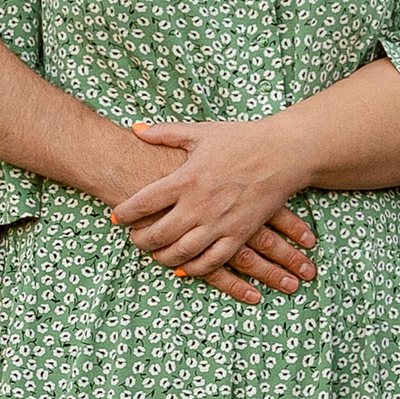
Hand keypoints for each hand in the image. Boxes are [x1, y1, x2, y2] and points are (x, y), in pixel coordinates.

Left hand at [112, 119, 315, 283]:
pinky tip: (184, 267)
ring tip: (155, 253)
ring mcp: (219, 223)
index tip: (116, 217)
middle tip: (133, 239)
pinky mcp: (239, 234)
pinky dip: (194, 268)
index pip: (143, 203)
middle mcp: (199, 205)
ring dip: (163, 257)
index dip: (124, 213)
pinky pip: (212, 261)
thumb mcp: (201, 132)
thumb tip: (136, 130)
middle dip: (140, 240)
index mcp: (186, 178)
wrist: (283, 153)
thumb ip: (165, 133)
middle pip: (157, 234)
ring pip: (181, 253)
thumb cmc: (241, 139)